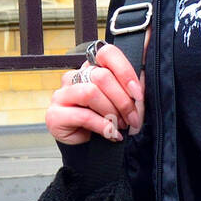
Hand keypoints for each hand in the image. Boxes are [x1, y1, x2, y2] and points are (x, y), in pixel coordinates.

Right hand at [46, 24, 149, 144]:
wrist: (89, 147)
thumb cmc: (107, 120)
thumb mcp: (123, 101)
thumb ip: (132, 86)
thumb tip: (146, 68)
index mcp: (91, 68)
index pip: (107, 53)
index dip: (125, 71)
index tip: (138, 94)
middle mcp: (74, 77)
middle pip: (102, 76)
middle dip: (123, 100)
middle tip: (133, 118)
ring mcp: (62, 94)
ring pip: (91, 93)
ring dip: (111, 112)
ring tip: (120, 126)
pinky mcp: (54, 114)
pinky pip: (83, 115)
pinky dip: (103, 126)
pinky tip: (112, 134)